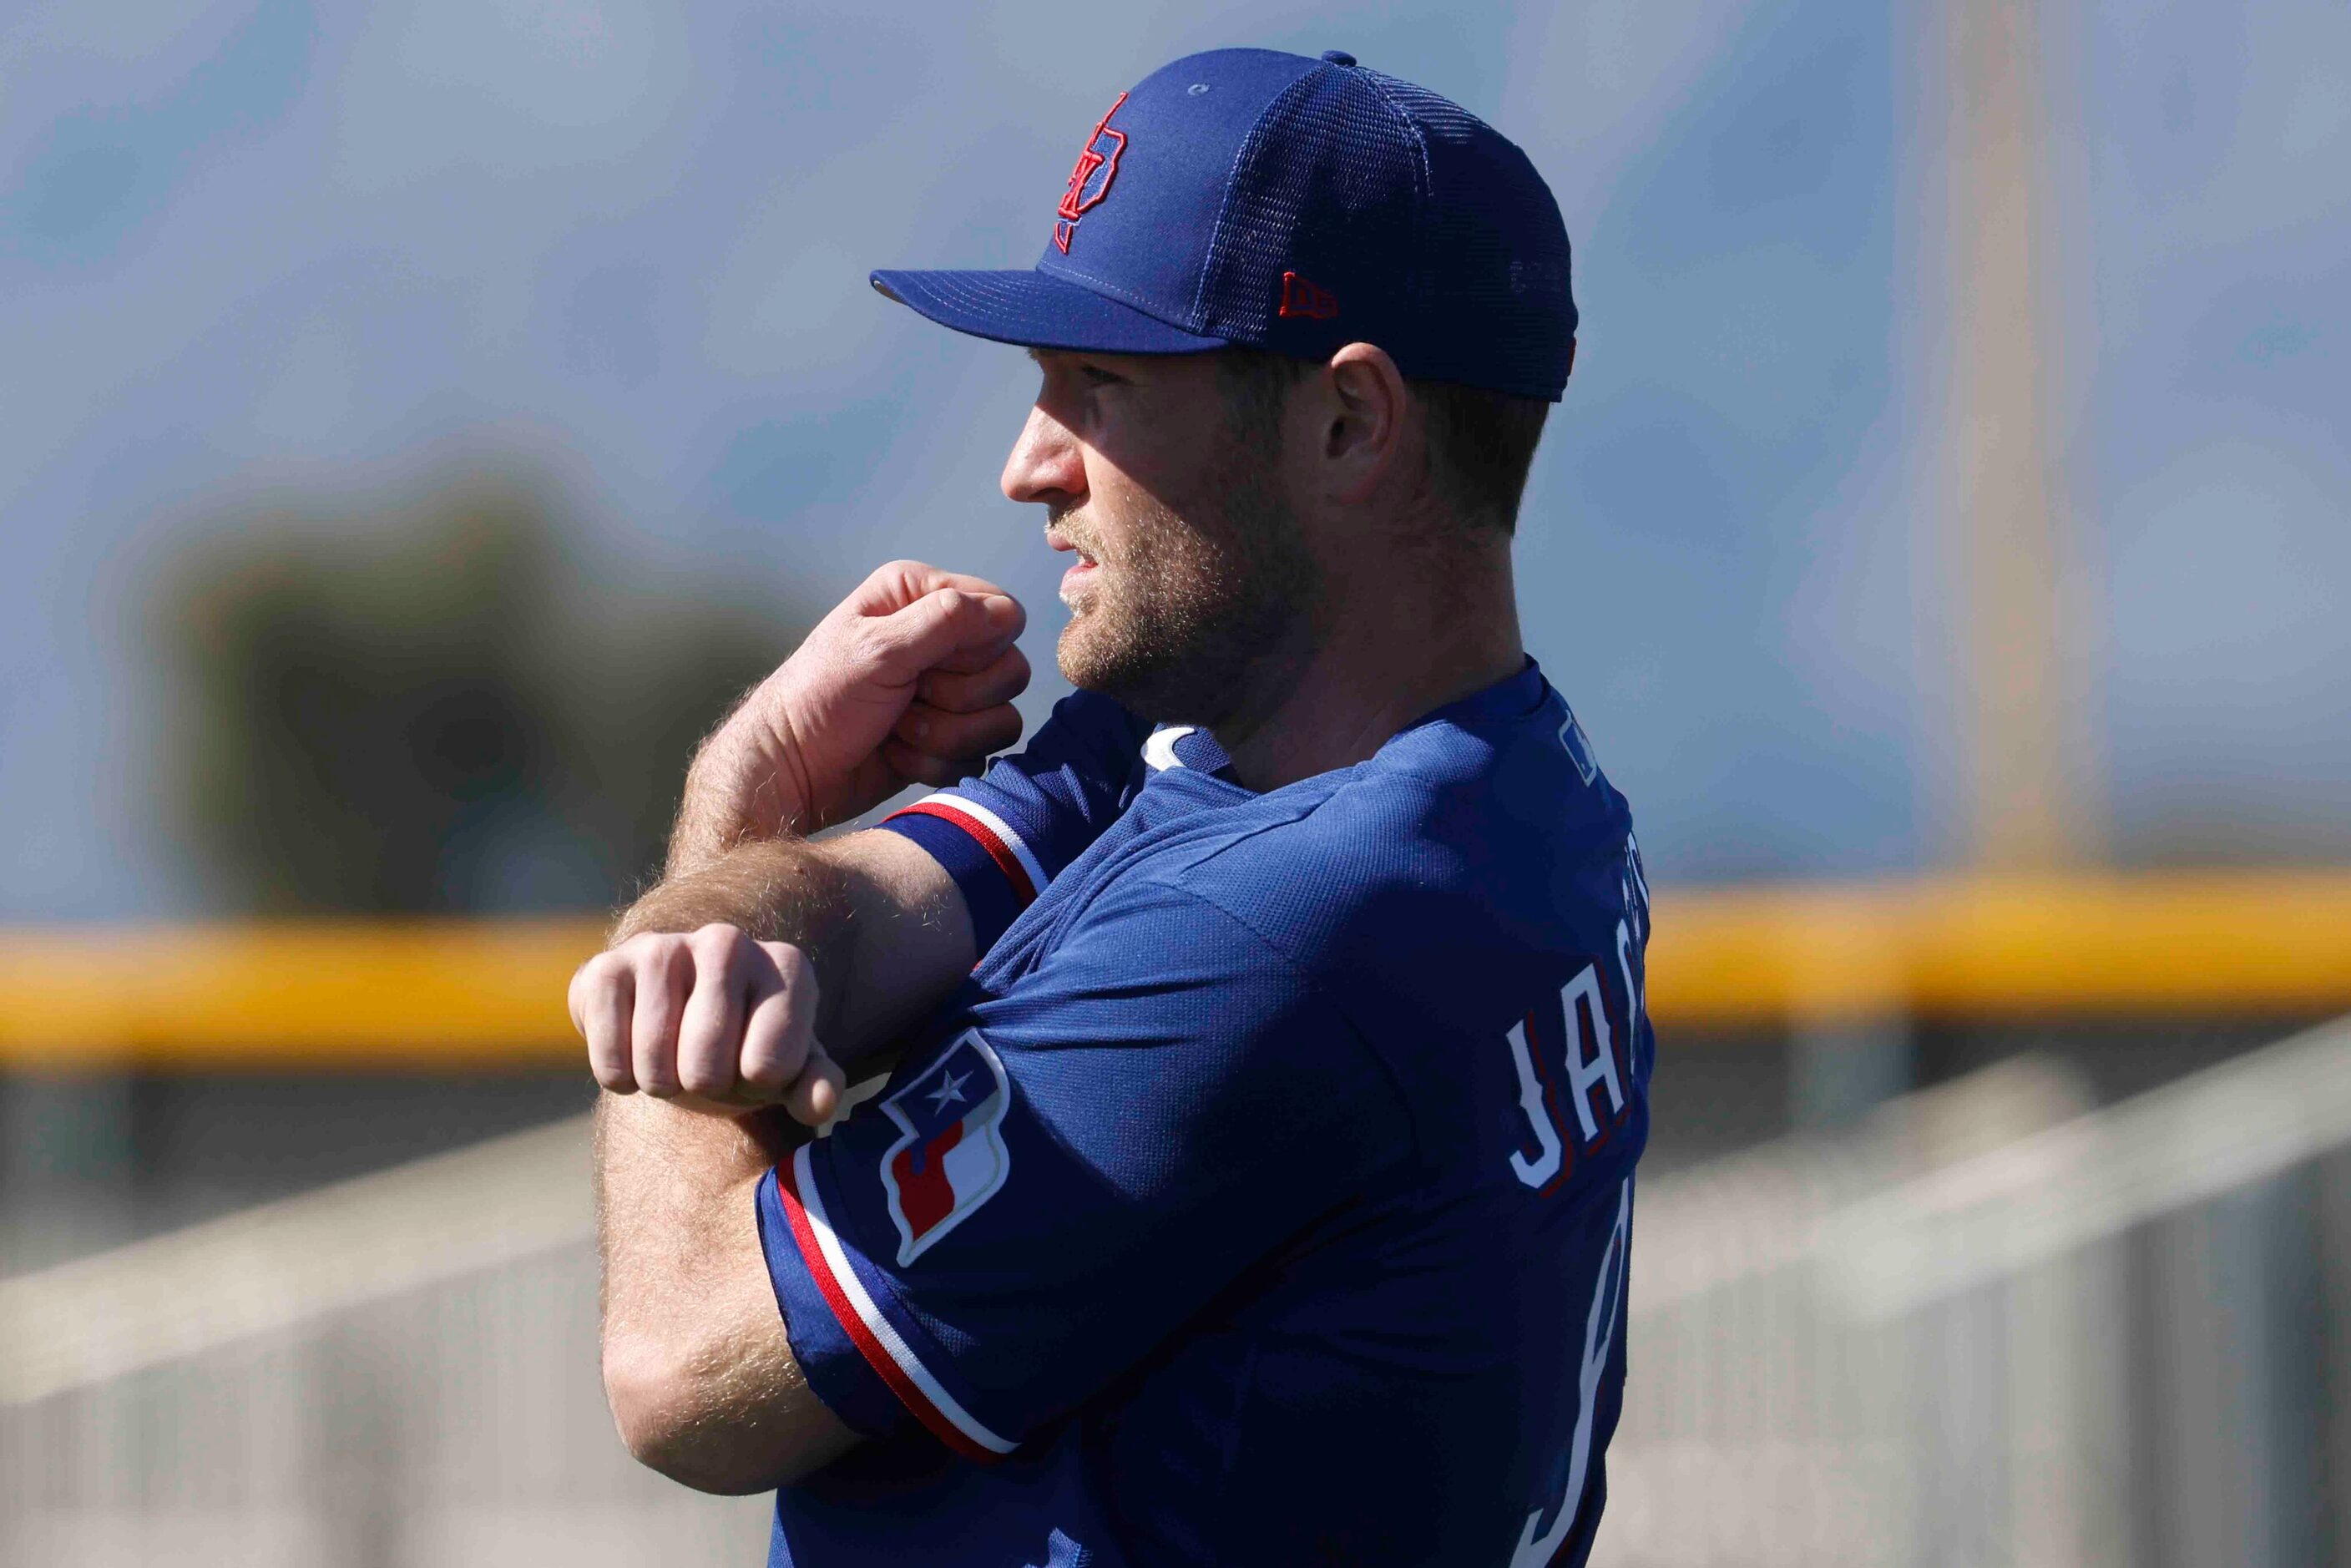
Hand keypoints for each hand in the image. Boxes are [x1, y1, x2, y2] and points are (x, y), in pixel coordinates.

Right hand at [571, 925, 847, 1124]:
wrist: (683, 1022)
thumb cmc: (748, 1046)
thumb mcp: (793, 1071)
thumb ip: (816, 1088)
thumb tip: (818, 1102)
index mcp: (786, 966)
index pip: (769, 1068)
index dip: (756, 1087)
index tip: (753, 1065)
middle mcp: (728, 942)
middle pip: (706, 1069)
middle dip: (705, 1088)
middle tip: (707, 1067)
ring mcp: (663, 947)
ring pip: (654, 1062)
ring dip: (661, 1084)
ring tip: (673, 1061)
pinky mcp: (606, 966)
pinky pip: (608, 1055)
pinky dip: (619, 1076)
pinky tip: (633, 1053)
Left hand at [675, 561, 1026, 865]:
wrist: (792, 769)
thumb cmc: (819, 699)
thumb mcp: (877, 650)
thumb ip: (945, 622)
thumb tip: (1008, 612)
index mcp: (921, 597)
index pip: (1003, 614)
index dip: (979, 647)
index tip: (930, 663)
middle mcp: (941, 638)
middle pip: (1010, 670)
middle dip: (959, 698)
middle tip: (907, 699)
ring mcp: (948, 692)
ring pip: (1001, 719)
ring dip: (946, 735)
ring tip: (897, 730)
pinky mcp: (949, 738)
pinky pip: (981, 754)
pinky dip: (937, 761)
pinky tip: (896, 753)